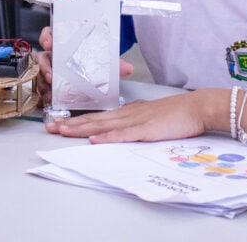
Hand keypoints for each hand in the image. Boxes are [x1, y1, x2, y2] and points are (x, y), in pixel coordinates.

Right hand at [34, 26, 137, 107]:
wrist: (94, 72)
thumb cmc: (93, 60)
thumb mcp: (103, 58)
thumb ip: (114, 63)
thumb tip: (128, 69)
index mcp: (64, 43)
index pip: (50, 34)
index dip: (47, 37)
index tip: (49, 42)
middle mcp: (54, 55)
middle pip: (42, 56)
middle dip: (44, 65)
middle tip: (51, 74)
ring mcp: (50, 69)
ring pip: (40, 73)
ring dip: (43, 82)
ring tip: (50, 90)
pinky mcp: (50, 84)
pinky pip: (42, 87)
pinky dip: (44, 94)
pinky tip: (48, 100)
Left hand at [45, 90, 209, 143]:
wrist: (197, 108)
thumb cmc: (178, 114)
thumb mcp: (152, 116)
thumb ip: (136, 121)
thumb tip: (122, 128)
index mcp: (129, 111)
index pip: (98, 116)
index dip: (78, 120)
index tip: (60, 123)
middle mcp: (128, 113)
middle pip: (94, 119)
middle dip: (70, 123)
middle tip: (49, 126)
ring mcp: (136, 120)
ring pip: (103, 125)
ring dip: (81, 128)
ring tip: (62, 130)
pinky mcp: (146, 129)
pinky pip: (123, 134)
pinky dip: (107, 137)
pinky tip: (95, 140)